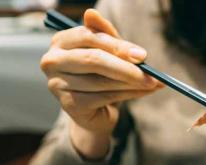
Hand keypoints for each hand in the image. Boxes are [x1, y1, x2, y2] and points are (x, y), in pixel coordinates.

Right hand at [40, 9, 161, 159]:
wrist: (96, 111)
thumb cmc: (102, 75)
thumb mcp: (108, 52)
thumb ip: (105, 35)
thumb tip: (90, 12)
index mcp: (61, 41)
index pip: (88, 36)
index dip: (118, 45)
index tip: (143, 55)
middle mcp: (53, 61)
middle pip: (94, 59)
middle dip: (126, 67)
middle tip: (151, 74)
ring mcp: (57, 84)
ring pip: (102, 81)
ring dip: (132, 83)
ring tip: (152, 83)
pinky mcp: (69, 105)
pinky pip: (104, 97)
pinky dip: (128, 95)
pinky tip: (142, 92)